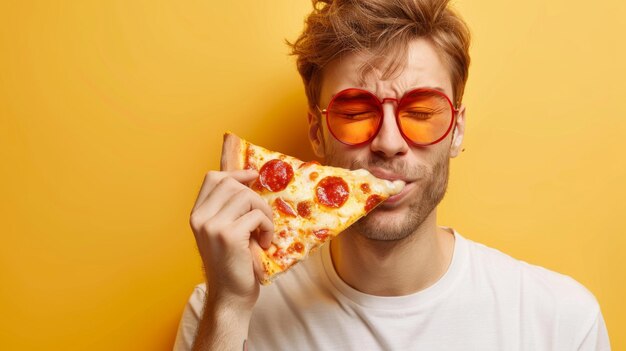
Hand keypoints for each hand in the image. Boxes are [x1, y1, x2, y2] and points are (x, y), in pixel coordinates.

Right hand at [189, 169, 273, 310]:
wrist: (230, 297)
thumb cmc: (232, 264)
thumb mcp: (224, 231)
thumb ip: (229, 208)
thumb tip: (249, 178)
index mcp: (197, 215)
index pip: (213, 178)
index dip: (236, 173)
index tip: (253, 177)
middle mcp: (200, 218)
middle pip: (233, 185)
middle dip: (255, 199)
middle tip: (261, 221)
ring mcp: (212, 226)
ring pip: (246, 197)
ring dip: (263, 213)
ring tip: (263, 232)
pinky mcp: (229, 236)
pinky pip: (256, 216)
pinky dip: (267, 227)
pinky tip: (263, 243)